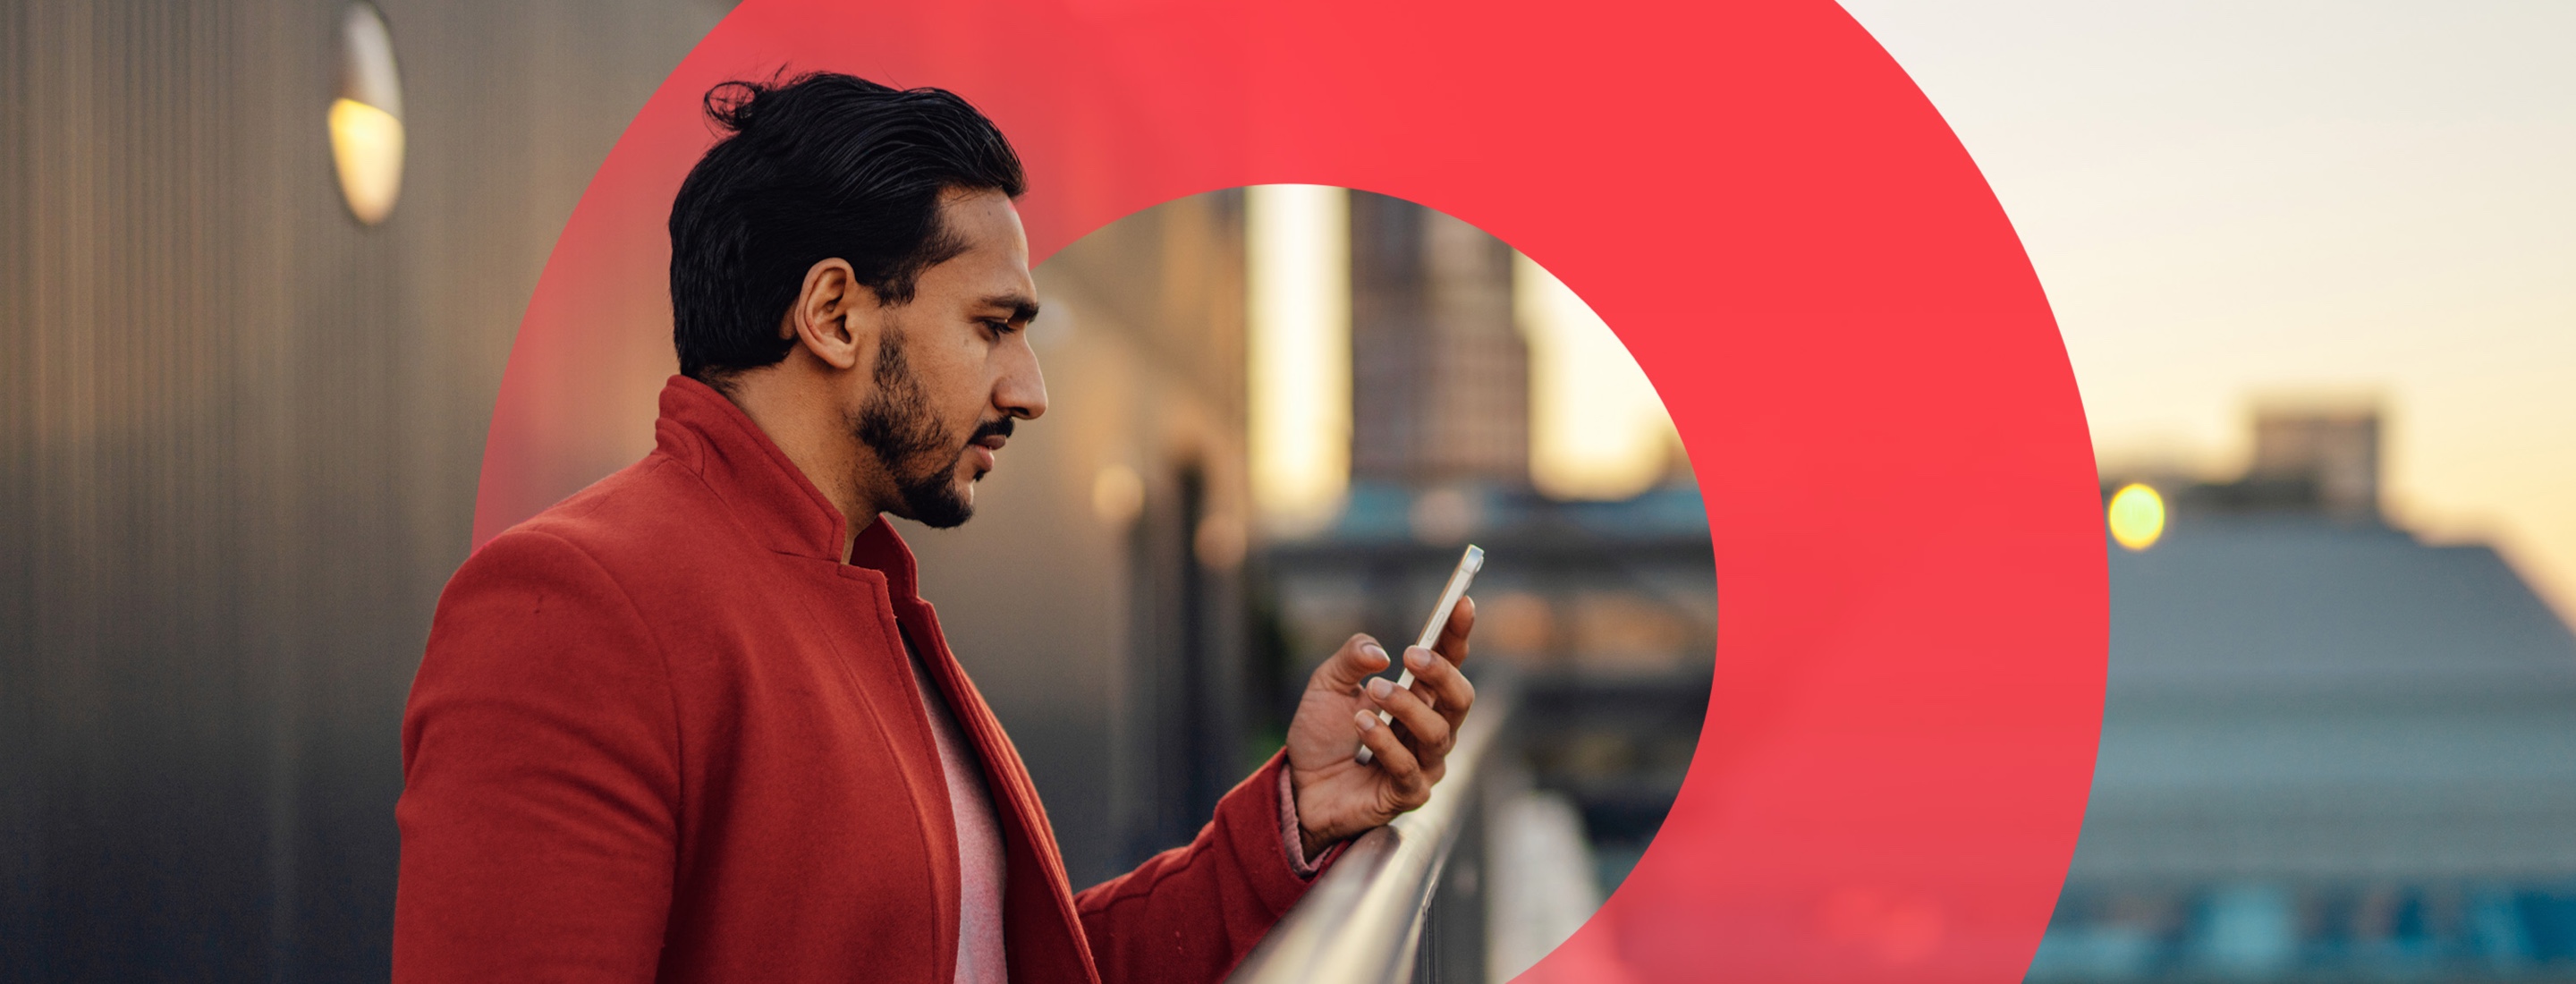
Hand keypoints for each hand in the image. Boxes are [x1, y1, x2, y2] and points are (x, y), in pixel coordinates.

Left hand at [1284, 596, 1475, 857]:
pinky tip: (1361, 724)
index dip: (1457, 634)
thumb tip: (1379, 653)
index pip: (1450, 663)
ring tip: (1373, 692)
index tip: (1461, 602)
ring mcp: (1424, 764)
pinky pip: (1407, 767)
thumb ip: (1351, 658)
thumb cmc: (1322, 736)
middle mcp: (1430, 729)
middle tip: (1410, 655)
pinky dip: (1384, 741)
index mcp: (1419, 698)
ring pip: (1437, 732)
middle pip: (1460, 699)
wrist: (1298, 788)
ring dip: (1406, 706)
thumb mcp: (1327, 684)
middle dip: (1441, 673)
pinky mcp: (1408, 794)